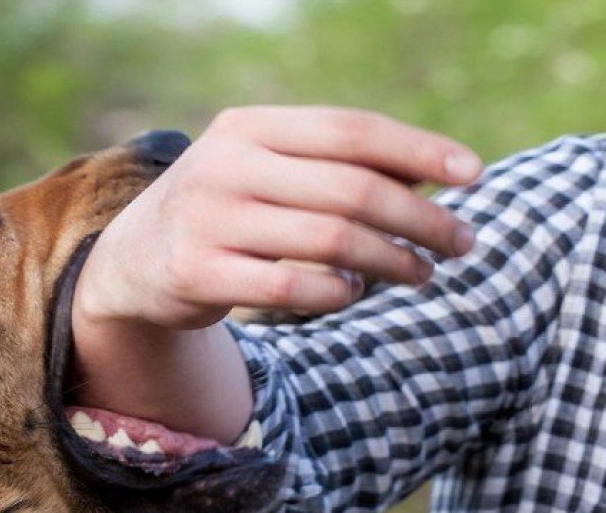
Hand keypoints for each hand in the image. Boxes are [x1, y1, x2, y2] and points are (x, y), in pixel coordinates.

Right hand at [70, 107, 482, 442]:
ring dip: (393, 261)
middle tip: (462, 243)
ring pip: (331, 241)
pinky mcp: (196, 274)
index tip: (473, 176)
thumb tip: (438, 175)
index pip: (351, 131)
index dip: (419, 151)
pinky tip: (353, 293)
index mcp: (248, 127)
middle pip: (351, 189)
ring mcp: (208, 221)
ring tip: (422, 272)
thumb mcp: (265, 170)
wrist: (132, 262)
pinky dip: (336, 293)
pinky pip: (293, 288)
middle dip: (421, 218)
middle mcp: (225, 166)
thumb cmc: (224, 210)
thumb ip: (333, 166)